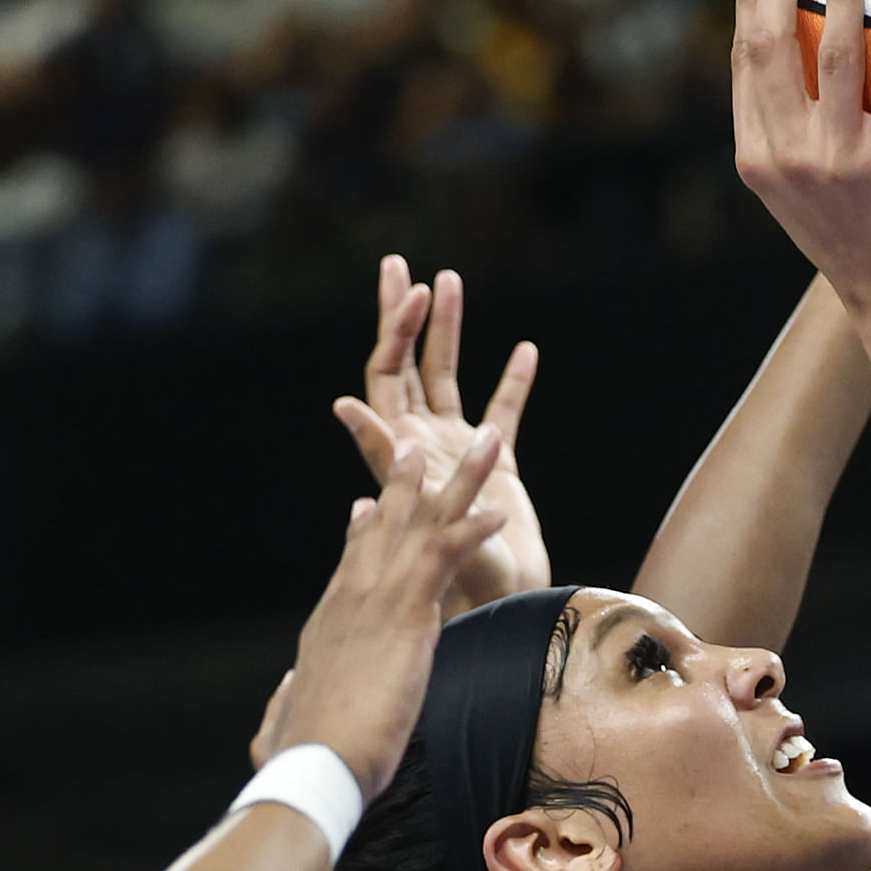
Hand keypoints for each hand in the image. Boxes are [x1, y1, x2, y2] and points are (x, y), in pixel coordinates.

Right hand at [263, 411, 511, 794]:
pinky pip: (445, 558)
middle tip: (416, 444)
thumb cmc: (300, 759)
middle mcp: (349, 599)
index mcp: (327, 625)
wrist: (311, 763)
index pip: (348, 564)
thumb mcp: (285, 726)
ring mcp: (376, 598)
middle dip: (406, 483)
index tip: (368, 505)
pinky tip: (499, 512)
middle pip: (384, 526)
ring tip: (487, 446)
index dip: (361, 532)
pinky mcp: (405, 613)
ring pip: (423, 523)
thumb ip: (282, 712)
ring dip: (459, 482)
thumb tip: (276, 711)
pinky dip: (472, 531)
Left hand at [342, 254, 546, 611]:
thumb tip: (345, 406)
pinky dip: (513, 382)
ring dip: (450, 331)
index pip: (388, 377)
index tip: (409, 295)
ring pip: (450, 377)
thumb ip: (384, 456)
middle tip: (399, 266)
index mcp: (399, 449)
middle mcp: (421, 443)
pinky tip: (525, 350)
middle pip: (409, 364)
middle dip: (406, 315)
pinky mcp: (494, 464)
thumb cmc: (451, 573)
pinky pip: (503, 411)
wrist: (499, 605)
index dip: (396, 334)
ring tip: (451, 279)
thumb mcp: (413, 509)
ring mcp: (456, 449)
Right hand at [732, 0, 870, 327]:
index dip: (748, 5)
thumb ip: (790, 132)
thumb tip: (800, 63)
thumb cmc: (857, 240)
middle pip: (773, 48)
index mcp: (759, 158)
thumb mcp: (799, 194)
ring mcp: (840, 161)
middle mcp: (789, 155)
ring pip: (836, 55)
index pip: (745, 65)